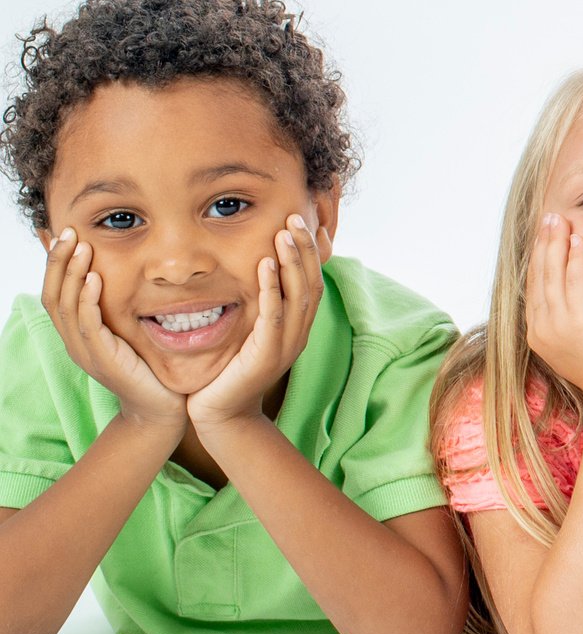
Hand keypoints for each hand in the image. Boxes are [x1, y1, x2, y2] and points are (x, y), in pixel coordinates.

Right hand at [39, 230, 183, 434]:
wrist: (160, 410)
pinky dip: (89, 300)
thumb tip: (123, 276)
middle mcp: (74, 342)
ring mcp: (86, 352)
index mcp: (77, 334)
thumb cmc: (149, 368)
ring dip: (72, 274)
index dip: (55, 264)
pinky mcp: (104, 358)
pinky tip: (96, 278)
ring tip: (80, 247)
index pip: (54, 293)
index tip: (62, 234)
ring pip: (67, 307)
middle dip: (58, 262)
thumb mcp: (129, 332)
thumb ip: (119, 308)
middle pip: (53, 295)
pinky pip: (90, 325)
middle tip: (67, 232)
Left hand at [190, 216, 323, 428]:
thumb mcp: (247, 335)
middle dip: (304, 248)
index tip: (300, 222)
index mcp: (296, 328)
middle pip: (311, 283)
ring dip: (292, 261)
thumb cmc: (227, 374)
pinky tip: (265, 265)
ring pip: (298, 295)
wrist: (220, 415)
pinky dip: (271, 288)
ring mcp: (285, 345)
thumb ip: (256, 309)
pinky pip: (272, 316)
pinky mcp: (266, 355)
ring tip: (283, 233)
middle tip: (294, 218)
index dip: (309, 252)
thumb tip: (254, 275)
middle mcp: (298, 333)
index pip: (311, 282)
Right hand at [525, 214, 582, 397]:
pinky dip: (574, 260)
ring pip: (552, 275)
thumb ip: (575, 318)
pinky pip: (574, 283)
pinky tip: (579, 241)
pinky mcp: (580, 322)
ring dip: (555, 244)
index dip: (539, 258)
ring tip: (559, 220)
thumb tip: (578, 297)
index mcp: (540, 334)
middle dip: (542, 244)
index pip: (535, 286)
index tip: (545, 235)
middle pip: (538, 276)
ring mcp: (558, 326)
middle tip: (548, 218)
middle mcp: (542, 329)